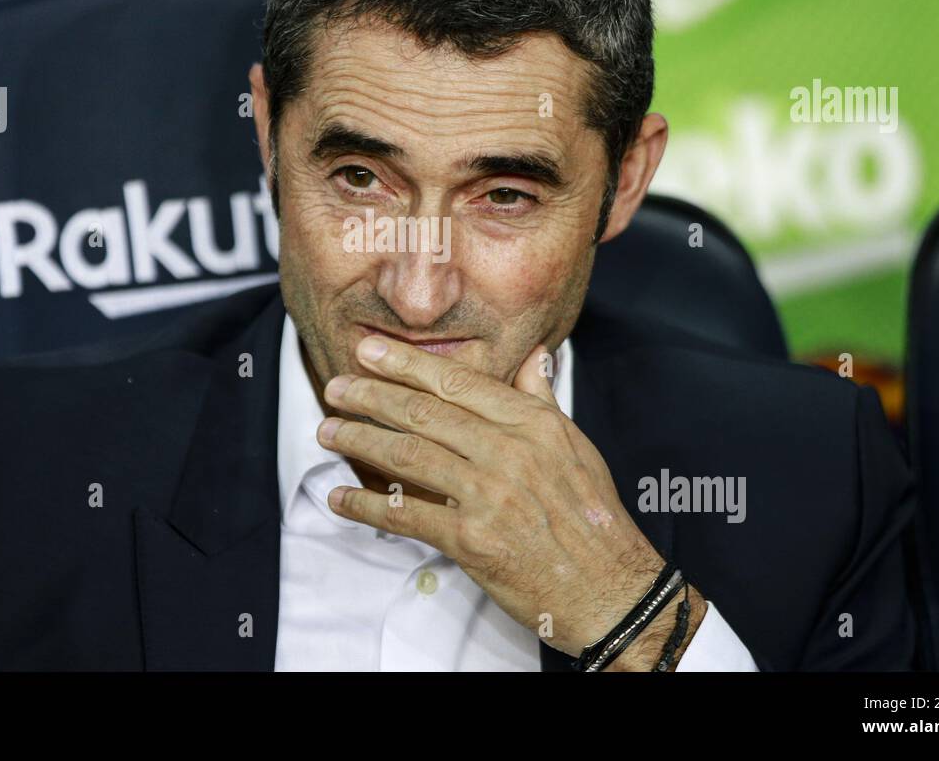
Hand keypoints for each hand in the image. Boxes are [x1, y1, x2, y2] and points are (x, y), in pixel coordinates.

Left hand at [318, 334, 705, 667]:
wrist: (609, 587)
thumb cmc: (593, 518)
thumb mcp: (575, 447)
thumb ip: (542, 399)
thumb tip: (534, 357)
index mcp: (533, 424)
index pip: (458, 383)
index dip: (407, 364)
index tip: (371, 351)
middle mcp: (510, 452)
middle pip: (424, 413)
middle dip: (371, 396)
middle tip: (335, 387)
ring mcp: (489, 495)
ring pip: (409, 455)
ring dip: (361, 441)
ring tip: (329, 431)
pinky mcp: (472, 540)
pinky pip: (407, 515)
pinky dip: (367, 505)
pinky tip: (341, 499)